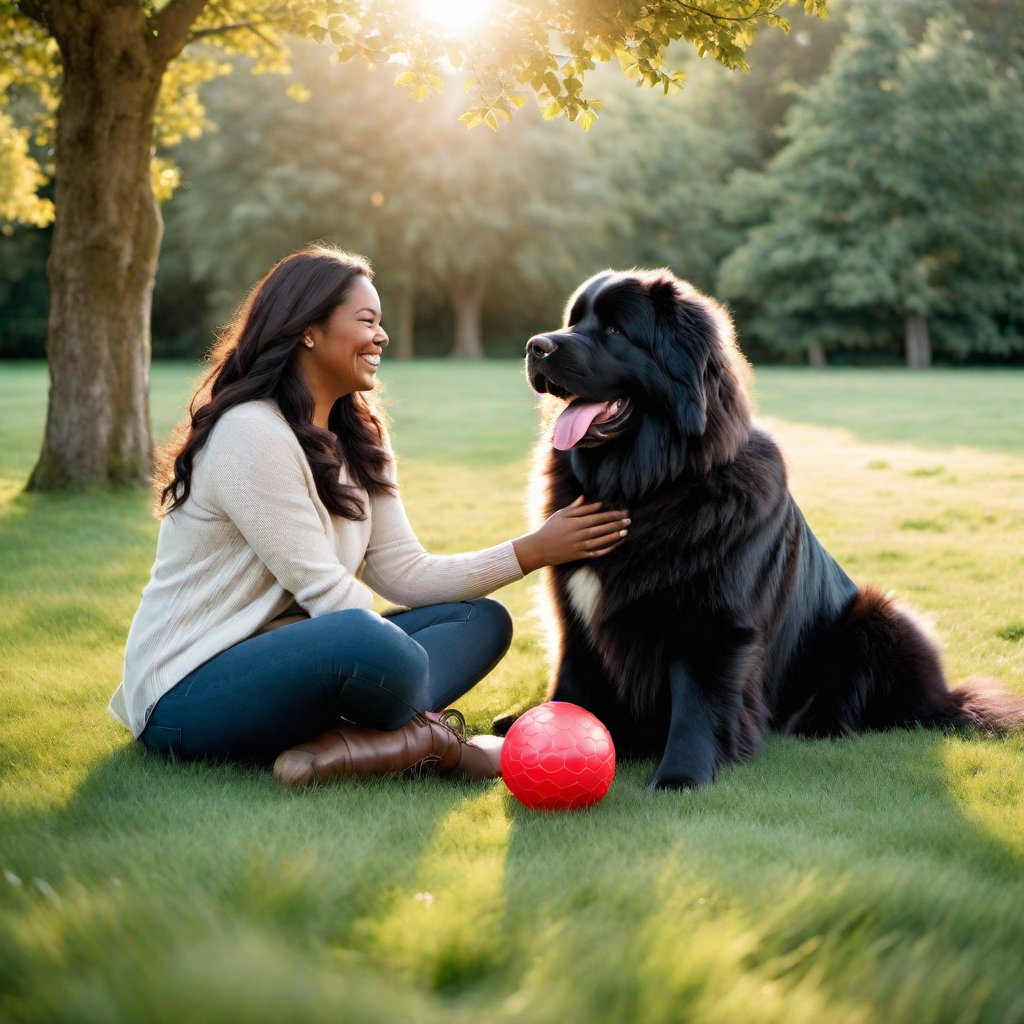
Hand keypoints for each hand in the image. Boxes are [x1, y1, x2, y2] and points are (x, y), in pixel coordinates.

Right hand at [512, 496, 629, 574]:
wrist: (539, 548)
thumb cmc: (549, 528)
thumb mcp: (560, 514)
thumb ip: (576, 508)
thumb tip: (587, 498)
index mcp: (575, 522)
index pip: (598, 517)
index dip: (611, 514)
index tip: (622, 511)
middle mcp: (579, 534)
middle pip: (602, 528)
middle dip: (616, 523)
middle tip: (628, 520)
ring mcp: (580, 546)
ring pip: (601, 540)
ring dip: (614, 536)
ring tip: (625, 531)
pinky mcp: (579, 555)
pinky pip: (596, 552)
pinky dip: (607, 549)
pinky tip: (615, 544)